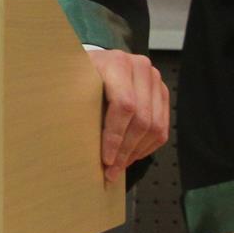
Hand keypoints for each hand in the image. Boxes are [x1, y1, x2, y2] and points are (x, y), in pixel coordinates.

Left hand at [87, 48, 168, 180]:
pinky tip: (131, 156)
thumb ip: (75, 101)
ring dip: (136, 152)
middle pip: (142, 119)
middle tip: (111, 171)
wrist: (97, 61)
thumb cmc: (82, 75)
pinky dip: (147, 147)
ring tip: (119, 167)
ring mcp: (155, 80)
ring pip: (155, 127)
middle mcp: (141, 68)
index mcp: (117, 63)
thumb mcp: (74, 81)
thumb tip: (71, 138)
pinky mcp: (162, 93)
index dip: (115, 136)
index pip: (124, 105)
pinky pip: (162, 128)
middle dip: (125, 150)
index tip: (105, 159)